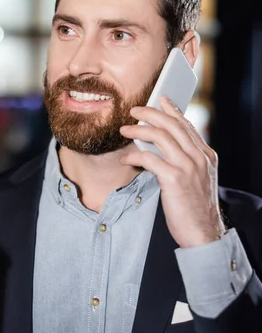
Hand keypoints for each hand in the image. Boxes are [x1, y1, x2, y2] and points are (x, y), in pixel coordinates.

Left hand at [120, 96, 225, 247]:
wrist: (203, 232)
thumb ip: (185, 160)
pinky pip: (149, 159)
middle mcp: (198, 157)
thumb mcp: (197, 179)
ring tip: (125, 130)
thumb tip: (160, 147)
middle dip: (150, 114)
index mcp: (206, 155)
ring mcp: (187, 167)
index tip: (160, 100)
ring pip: (160, 136)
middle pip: (172, 125)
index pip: (187, 125)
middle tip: (134, 111)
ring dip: (138, 130)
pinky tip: (126, 158)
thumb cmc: (195, 208)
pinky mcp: (173, 179)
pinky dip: (134, 156)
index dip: (172, 110)